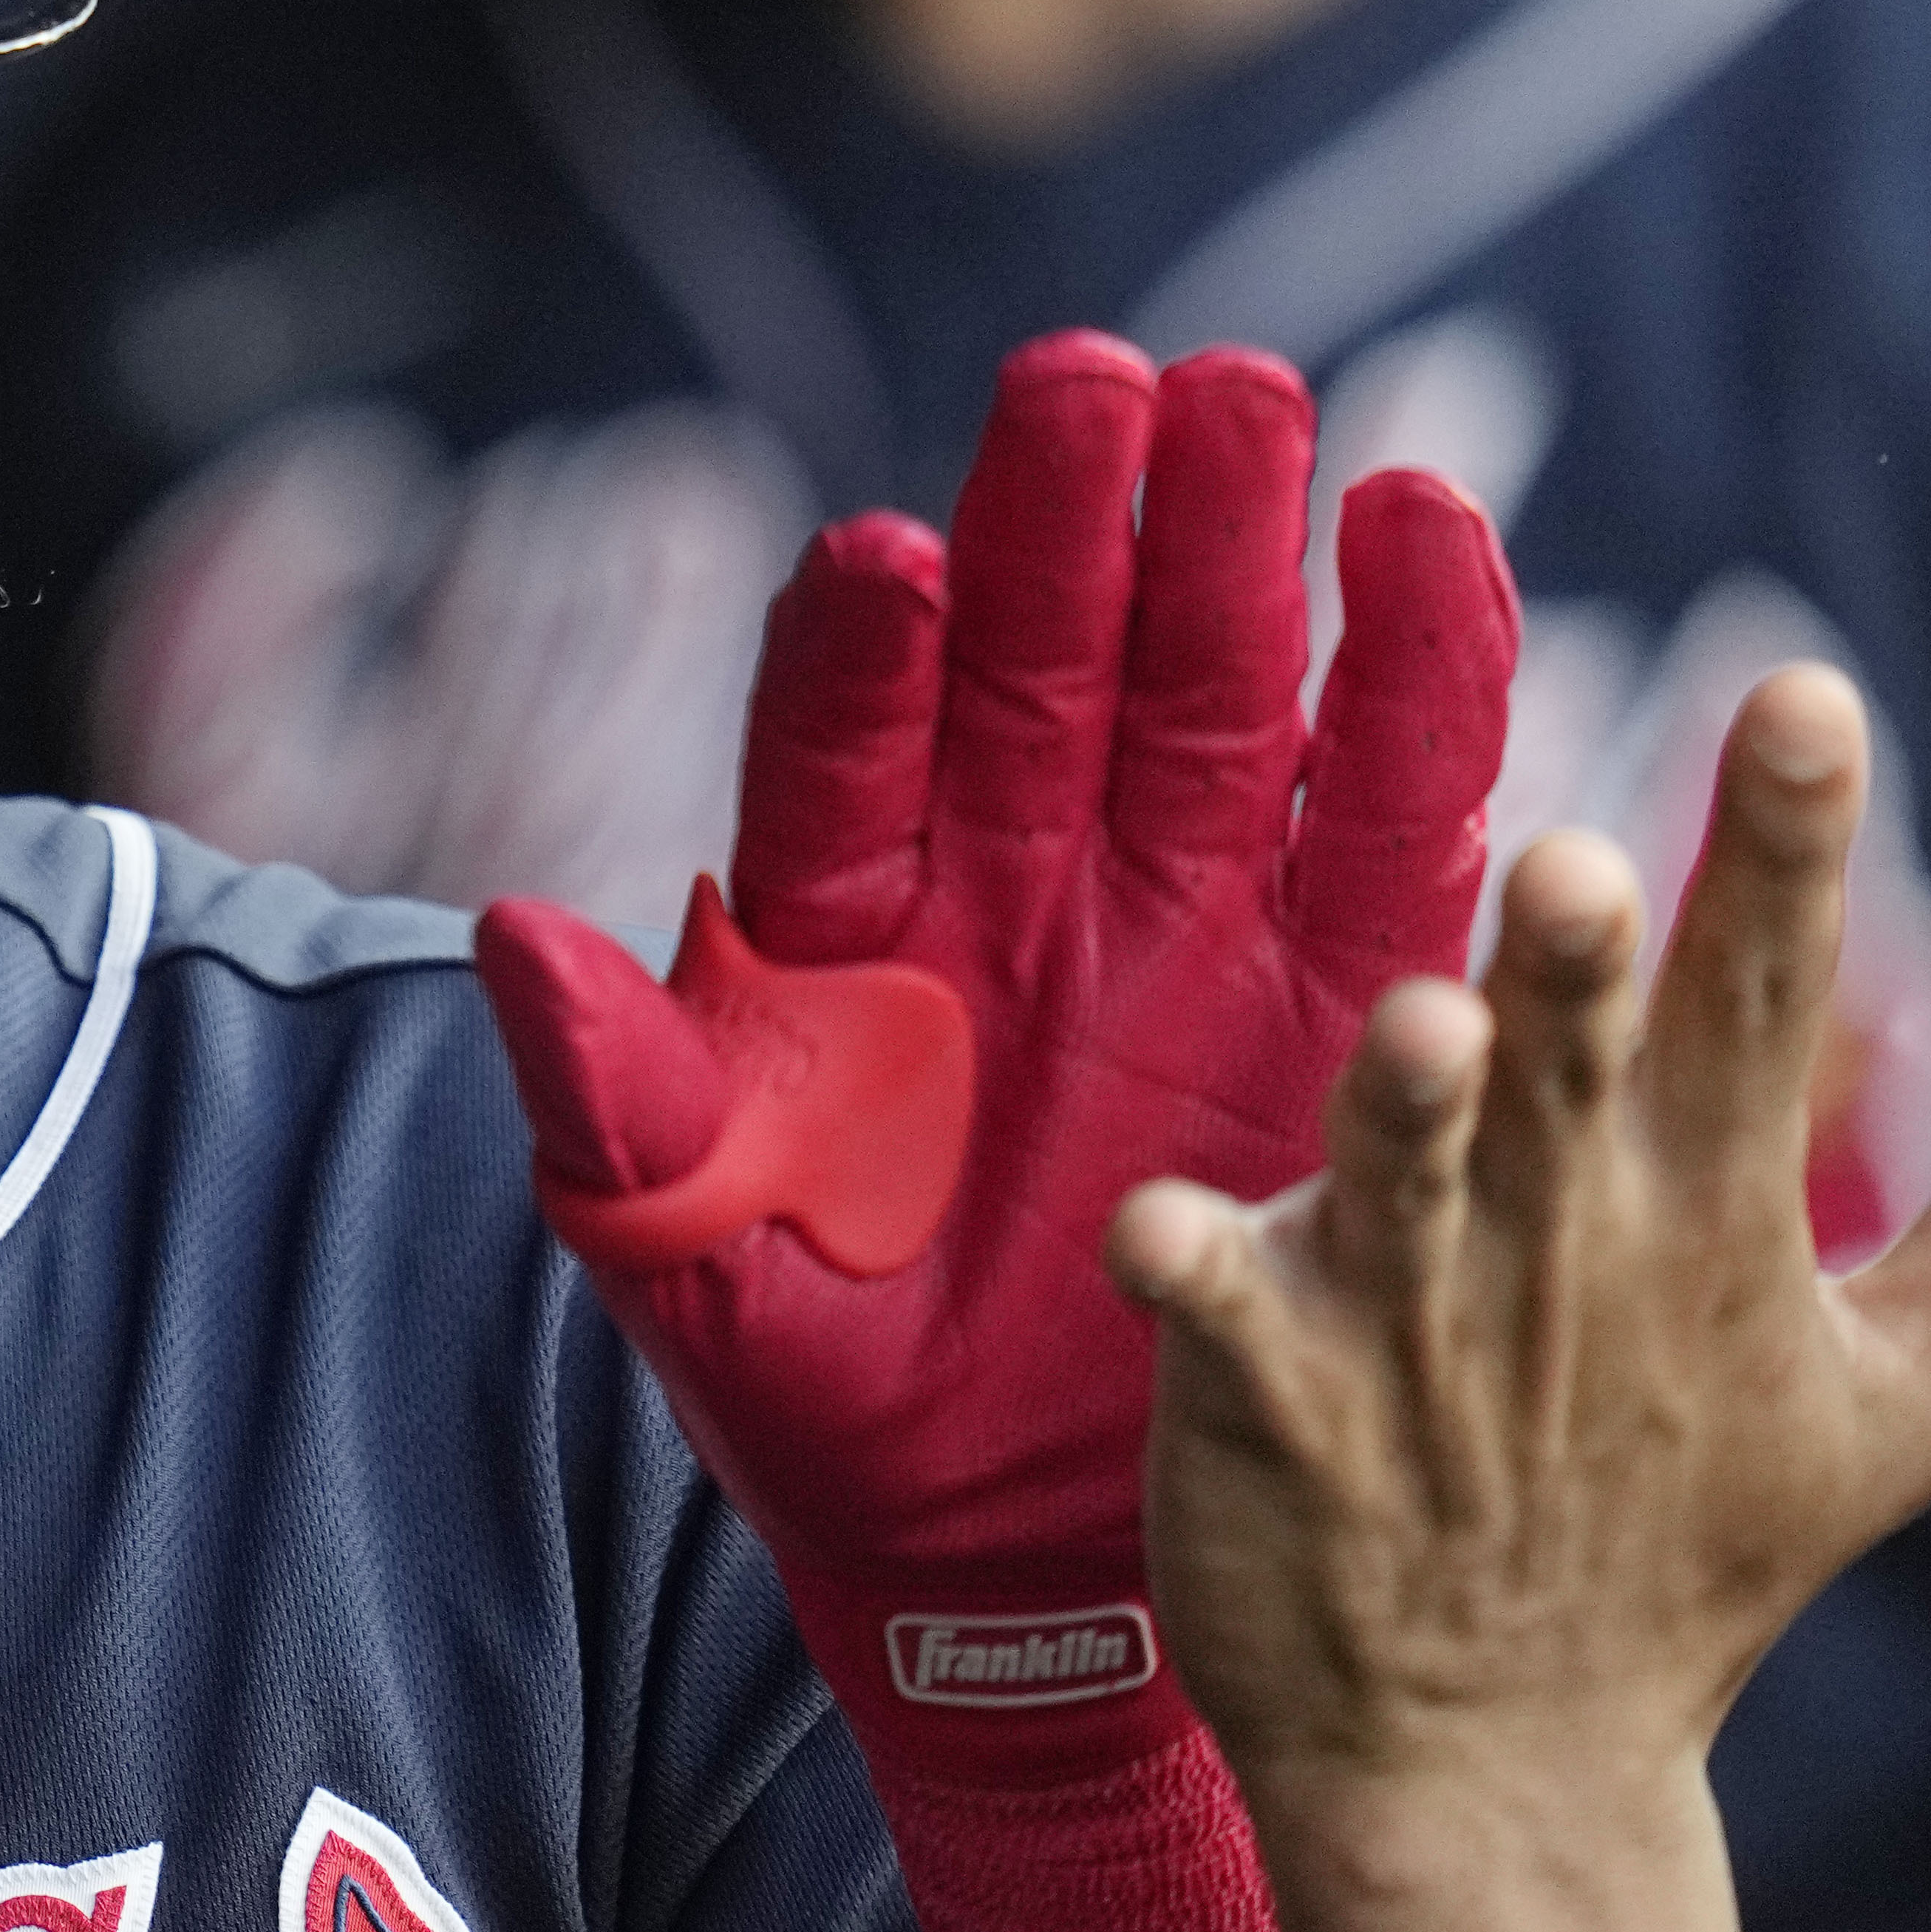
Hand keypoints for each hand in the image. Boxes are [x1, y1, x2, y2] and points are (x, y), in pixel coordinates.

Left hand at [477, 330, 1516, 1765]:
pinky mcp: (1336, 986)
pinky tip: (1428, 532)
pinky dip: (1419, 671)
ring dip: (1234, 549)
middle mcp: (1014, 877)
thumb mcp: (686, 1269)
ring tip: (1257, 410)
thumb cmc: (813, 1400)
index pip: (839, 745)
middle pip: (1041, 658)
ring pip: (1213, 689)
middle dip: (1068, 520)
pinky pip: (1389, 803)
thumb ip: (613, 1104)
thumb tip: (502, 933)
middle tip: (1100, 379)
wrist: (998, 1552)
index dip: (859, 658)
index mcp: (841, 922)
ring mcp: (1179, 913)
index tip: (885, 565)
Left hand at [1103, 665, 1930, 1931]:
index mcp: (1712, 1221)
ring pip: (1414, 1186)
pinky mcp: (1274, 1412)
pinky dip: (1192, 1279)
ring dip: (1414, 1106)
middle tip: (1584, 866)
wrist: (1499, 1783)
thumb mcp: (1900, 1403)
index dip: (1786, 844)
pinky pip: (1223, 1330)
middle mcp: (1568, 1253)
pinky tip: (1144, 1231)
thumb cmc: (1686, 1565)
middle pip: (1585, 1071)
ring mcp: (1415, 1338)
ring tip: (1425, 1021)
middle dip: (1588, 971)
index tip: (1797, 692)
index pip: (1770, 995)